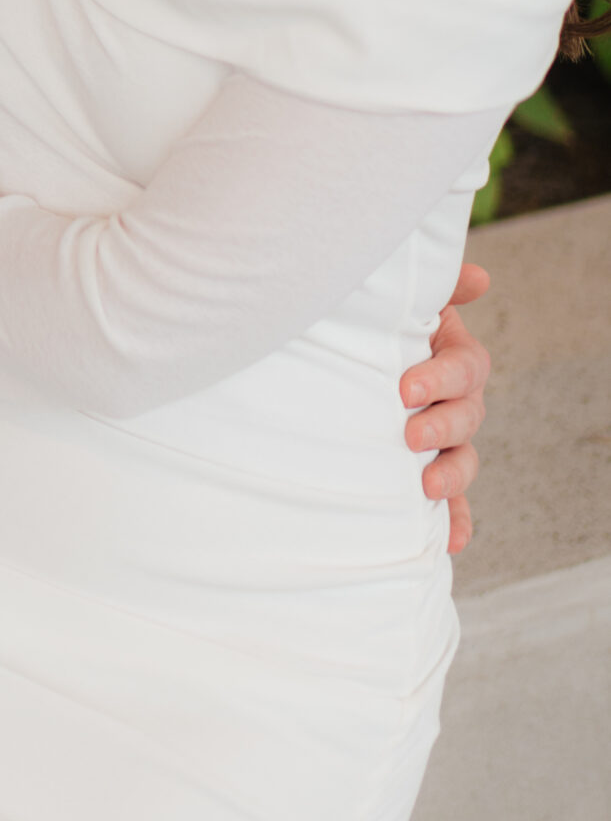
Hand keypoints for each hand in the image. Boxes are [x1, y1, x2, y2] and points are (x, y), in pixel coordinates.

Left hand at [398, 260, 491, 554]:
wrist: (341, 354)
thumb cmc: (373, 323)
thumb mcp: (398, 302)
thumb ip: (437, 288)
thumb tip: (479, 278)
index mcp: (452, 355)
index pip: (465, 367)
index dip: (441, 378)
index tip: (405, 388)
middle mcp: (455, 398)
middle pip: (468, 415)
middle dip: (441, 425)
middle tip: (409, 434)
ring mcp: (444, 436)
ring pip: (463, 457)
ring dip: (451, 473)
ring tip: (427, 486)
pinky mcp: (429, 469)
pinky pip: (452, 499)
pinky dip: (455, 519)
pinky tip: (449, 542)